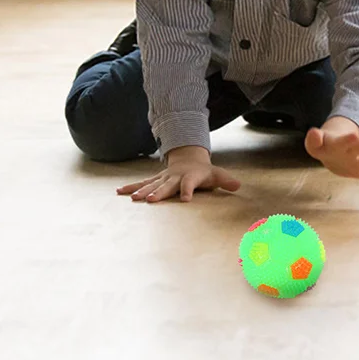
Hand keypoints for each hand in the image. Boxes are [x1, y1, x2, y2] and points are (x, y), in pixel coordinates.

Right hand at [116, 145, 240, 202]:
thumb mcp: (217, 174)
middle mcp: (174, 177)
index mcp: (190, 177)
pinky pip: (142, 184)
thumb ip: (226, 180)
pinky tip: (119, 192)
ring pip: (151, 185)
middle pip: (166, 186)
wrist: (188, 159)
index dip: (188, 190)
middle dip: (159, 192)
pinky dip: (131, 187)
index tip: (186, 199)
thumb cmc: (204, 172)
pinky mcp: (155, 181)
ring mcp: (163, 178)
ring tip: (132, 198)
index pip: (189, 184)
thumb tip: (238, 185)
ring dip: (142, 191)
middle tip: (150, 200)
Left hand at [304, 117, 358, 192]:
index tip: (354, 136)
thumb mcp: (314, 144)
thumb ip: (313, 139)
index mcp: (339, 143)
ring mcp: (358, 161)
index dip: (346, 139)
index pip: (342, 141)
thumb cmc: (323, 146)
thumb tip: (313, 132)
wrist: (332, 150)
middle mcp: (352, 151)